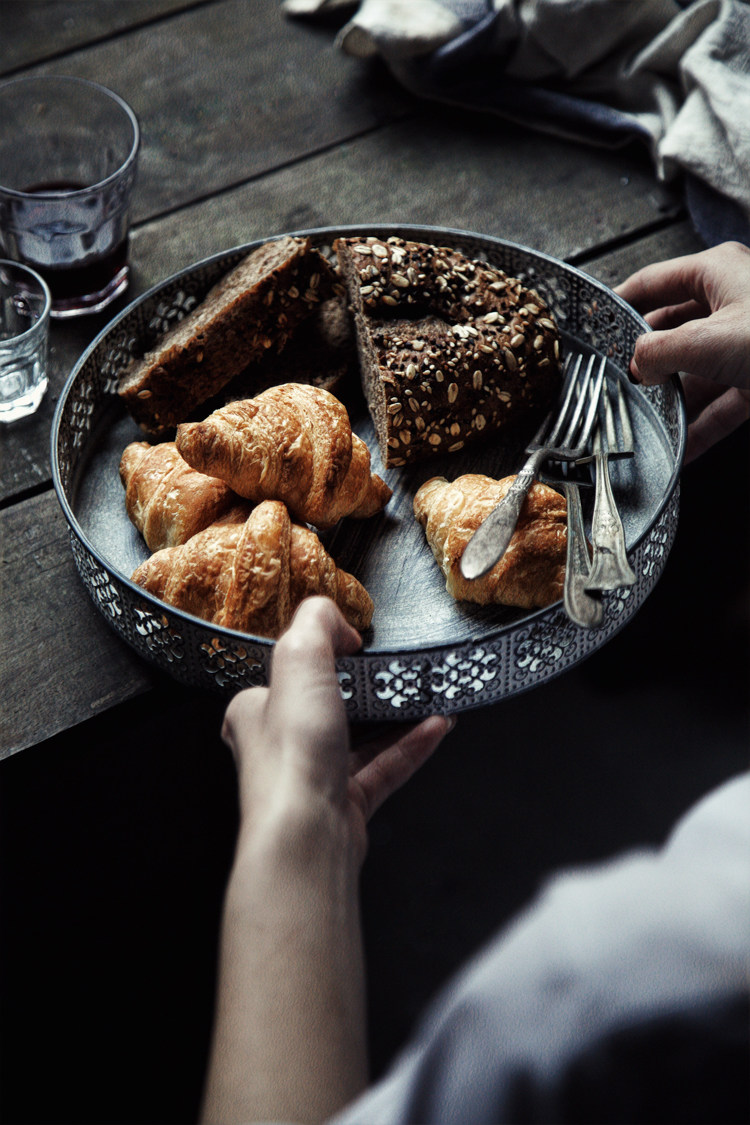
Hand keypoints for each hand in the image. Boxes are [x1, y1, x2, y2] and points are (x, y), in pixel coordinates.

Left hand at [222, 595, 452, 864]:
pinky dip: (411, 747)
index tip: (353, 643)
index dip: (319, 655)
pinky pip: (384, 768)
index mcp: (255, 711)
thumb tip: (332, 616)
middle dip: (367, 689)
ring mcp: (314, 777)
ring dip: (397, 718)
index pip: (286, 673)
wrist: (307, 834)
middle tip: (397, 670)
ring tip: (429, 697)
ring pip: (361, 740)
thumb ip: (315, 624)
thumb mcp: (298, 661)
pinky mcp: (345, 804)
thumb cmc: (291, 757)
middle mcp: (279, 747)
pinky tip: (435, 728)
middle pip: (329, 707)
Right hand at [615, 241, 749, 461]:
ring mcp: (745, 343)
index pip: (652, 283)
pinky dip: (699, 426)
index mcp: (716, 273)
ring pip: (694, 372)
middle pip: (671, 331)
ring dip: (671, 400)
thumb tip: (636, 364)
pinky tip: (679, 448)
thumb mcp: (705, 340)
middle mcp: (730, 304)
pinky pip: (719, 404)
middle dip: (644, 362)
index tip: (591, 324)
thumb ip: (657, 351)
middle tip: (614, 382)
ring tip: (642, 420)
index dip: (617, 303)